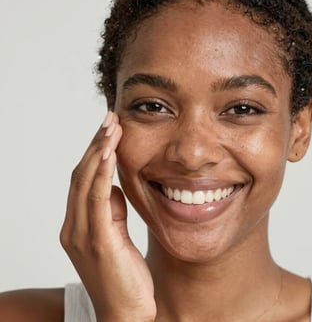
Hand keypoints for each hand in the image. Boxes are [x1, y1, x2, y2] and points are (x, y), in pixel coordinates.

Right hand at [60, 112, 155, 321]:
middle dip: (96, 144)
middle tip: (109, 118)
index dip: (95, 152)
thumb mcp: (117, 236)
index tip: (109, 130)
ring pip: (86, 182)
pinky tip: (111, 152)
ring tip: (111, 126)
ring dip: (99, 150)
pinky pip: (97, 199)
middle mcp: (74, 226)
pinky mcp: (97, 242)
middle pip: (81, 174)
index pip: (83, 179)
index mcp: (78, 225)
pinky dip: (102, 172)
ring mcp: (82, 234)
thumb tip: (112, 187)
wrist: (127, 315)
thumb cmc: (124, 276)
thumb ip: (111, 212)